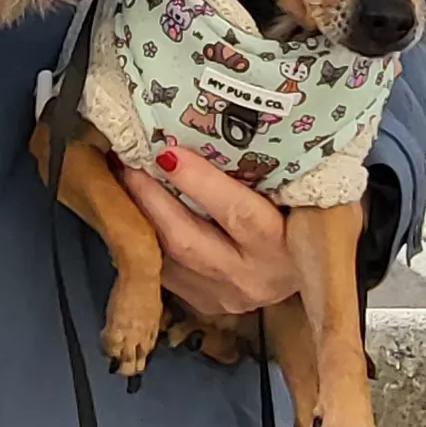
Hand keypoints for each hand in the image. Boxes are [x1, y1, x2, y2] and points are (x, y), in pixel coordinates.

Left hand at [121, 146, 298, 317]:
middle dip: (151, 199)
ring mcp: (225, 296)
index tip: (167, 151)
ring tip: (121, 179)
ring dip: (139, 217)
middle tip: (127, 161)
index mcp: (283, 246)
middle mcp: (252, 277)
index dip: (200, 183)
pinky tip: (134, 210)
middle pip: (188, 241)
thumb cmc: (300, 218)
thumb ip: (266, 171)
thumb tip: (216, 123)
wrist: (304, 270)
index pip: (239, 213)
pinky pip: (164, 271)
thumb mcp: (295, 196)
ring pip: (168, 259)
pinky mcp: (205, 303)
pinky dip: (146, 238)